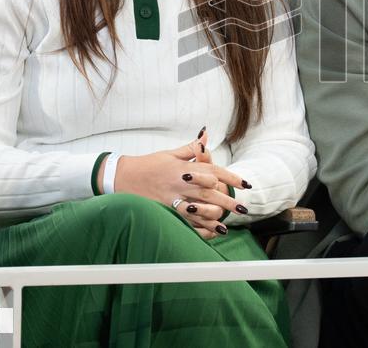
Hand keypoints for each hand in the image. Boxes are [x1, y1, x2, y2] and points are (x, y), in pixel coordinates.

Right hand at [112, 130, 249, 239]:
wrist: (122, 177)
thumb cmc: (149, 164)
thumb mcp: (171, 154)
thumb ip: (191, 148)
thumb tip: (206, 135)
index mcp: (184, 168)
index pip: (213, 171)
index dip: (231, 178)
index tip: (246, 184)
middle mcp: (180, 183)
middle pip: (209, 192)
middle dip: (227, 201)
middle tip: (243, 208)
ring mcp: (171, 198)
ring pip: (197, 209)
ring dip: (214, 217)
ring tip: (228, 224)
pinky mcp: (164, 210)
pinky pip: (183, 221)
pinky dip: (197, 227)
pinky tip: (208, 233)